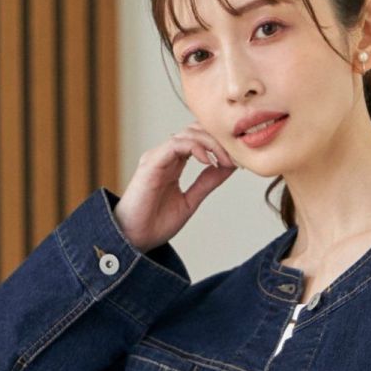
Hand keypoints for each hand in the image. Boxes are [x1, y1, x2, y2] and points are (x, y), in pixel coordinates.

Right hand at [113, 122, 238, 255]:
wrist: (134, 239)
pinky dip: (195, 147)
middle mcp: (165, 156)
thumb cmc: (156, 223)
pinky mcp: (151, 163)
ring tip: (224, 160)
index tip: (236, 160)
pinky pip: (176, 144)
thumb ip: (207, 182)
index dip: (219, 144)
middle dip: (218, 141)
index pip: (198, 139)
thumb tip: (228, 167)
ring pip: (188, 134)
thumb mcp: (190, 201)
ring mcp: (157, 157)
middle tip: (234, 158)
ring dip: (211, 143)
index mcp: (173, 163)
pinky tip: (208, 161)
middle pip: (195, 131)